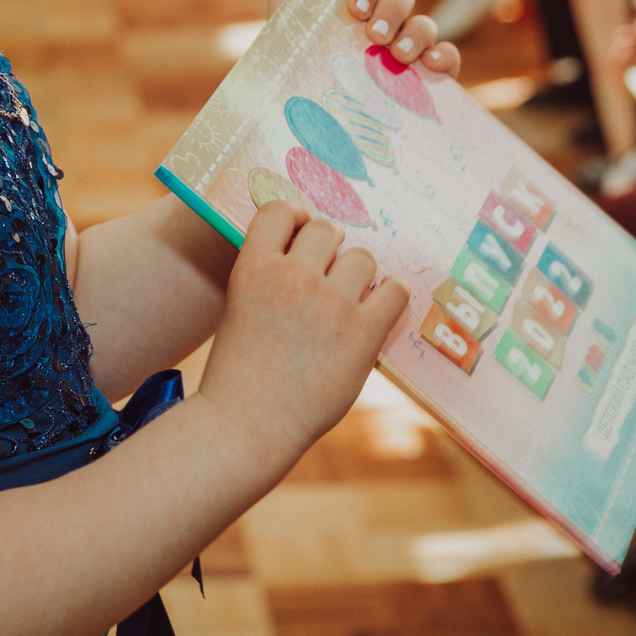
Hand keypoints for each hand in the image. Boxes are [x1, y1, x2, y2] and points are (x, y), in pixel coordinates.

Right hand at [199, 202, 409, 462]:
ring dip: (358, 274)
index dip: (294, 218)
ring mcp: (329, 304)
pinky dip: (392, 295)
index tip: (301, 235)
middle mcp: (292, 277)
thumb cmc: (241, 372)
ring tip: (351, 299)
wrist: (246, 426)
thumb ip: (269, 275)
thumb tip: (313, 249)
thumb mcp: (240, 307)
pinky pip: (394, 292)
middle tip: (328, 274)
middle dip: (328, 248)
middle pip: (326, 230)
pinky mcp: (361, 333)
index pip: (280, 210)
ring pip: (362, 257)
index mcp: (253, 267)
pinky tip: (383, 306)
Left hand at [265, 0, 459, 76]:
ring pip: (426, 24)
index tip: (354, 9)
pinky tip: (430, 64)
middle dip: (391, 11)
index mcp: (358, 0)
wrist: (305, 108)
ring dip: (417, 34)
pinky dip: (445, 55)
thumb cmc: (295, 56)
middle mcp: (387, 19)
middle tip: (374, 36)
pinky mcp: (426, 74)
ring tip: (398, 55)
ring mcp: (408, 45)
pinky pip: (447, 56)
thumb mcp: (284, 15)